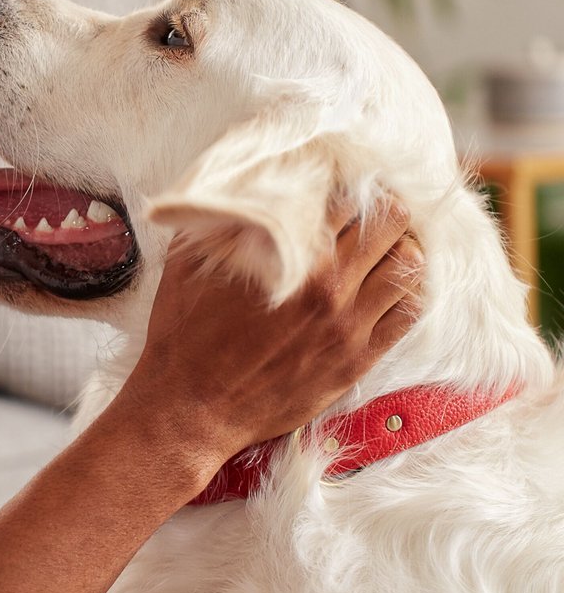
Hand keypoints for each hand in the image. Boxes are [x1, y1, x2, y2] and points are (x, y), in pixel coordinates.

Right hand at [120, 198, 423, 480]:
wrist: (191, 406)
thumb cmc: (184, 333)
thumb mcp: (188, 262)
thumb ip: (221, 221)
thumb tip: (241, 188)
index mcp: (291, 255)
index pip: (347, 198)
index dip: (349, 185)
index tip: (344, 185)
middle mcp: (329, 286)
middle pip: (389, 224)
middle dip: (384, 208)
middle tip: (374, 208)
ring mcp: (348, 325)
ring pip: (408, 267)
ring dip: (402, 246)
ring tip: (388, 244)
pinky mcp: (356, 360)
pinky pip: (409, 315)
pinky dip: (410, 291)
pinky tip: (394, 284)